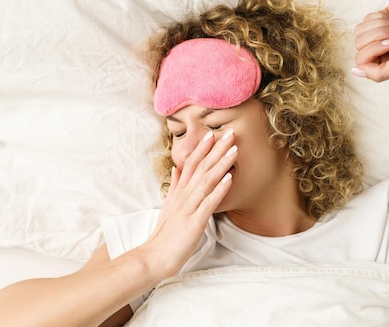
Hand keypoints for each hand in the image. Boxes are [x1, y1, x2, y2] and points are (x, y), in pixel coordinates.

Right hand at [142, 129, 236, 277]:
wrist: (154, 256)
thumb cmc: (164, 234)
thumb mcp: (168, 206)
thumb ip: (174, 186)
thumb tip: (177, 169)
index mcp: (179, 192)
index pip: (191, 165)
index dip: (202, 149)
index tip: (212, 134)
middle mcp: (183, 196)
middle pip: (201, 167)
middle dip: (216, 149)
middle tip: (230, 133)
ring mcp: (188, 207)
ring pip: (206, 181)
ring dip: (221, 164)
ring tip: (234, 150)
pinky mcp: (194, 221)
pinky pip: (209, 202)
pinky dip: (219, 189)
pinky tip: (229, 178)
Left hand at [353, 0, 388, 81]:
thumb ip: (378, 74)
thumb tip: (356, 71)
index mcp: (381, 64)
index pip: (360, 60)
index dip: (374, 49)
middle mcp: (376, 50)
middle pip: (358, 44)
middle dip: (379, 35)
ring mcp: (376, 34)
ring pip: (360, 30)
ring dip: (382, 25)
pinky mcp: (378, 19)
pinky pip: (366, 18)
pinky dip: (382, 17)